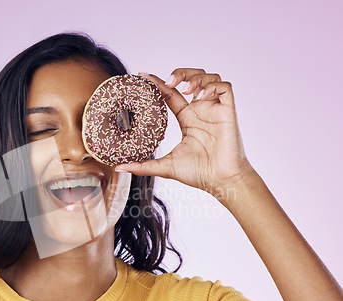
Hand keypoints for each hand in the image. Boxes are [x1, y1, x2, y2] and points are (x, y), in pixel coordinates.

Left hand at [115, 69, 254, 197]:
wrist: (220, 181)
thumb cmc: (198, 174)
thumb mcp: (165, 166)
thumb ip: (142, 165)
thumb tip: (118, 167)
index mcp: (187, 119)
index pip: (171, 94)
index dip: (158, 83)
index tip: (142, 76)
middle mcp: (200, 111)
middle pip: (191, 79)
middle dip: (180, 73)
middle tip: (169, 82)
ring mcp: (214, 110)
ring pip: (208, 78)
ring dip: (195, 77)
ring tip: (186, 89)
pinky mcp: (228, 111)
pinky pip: (224, 87)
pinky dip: (211, 86)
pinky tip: (200, 97)